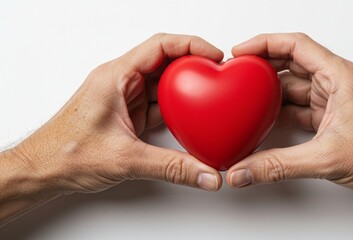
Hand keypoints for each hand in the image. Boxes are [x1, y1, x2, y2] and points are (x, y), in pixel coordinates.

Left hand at [1, 33, 224, 225]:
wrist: (43, 170)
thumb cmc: (65, 154)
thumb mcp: (125, 159)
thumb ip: (171, 167)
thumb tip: (205, 173)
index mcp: (116, 76)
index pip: (160, 46)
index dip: (192, 45)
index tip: (214, 56)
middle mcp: (121, 81)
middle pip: (164, 61)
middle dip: (193, 66)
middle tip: (218, 74)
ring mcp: (124, 97)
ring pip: (162, 84)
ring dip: (186, 89)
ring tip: (209, 95)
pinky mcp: (127, 113)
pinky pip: (158, 104)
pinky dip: (176, 109)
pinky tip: (190, 117)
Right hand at [226, 33, 352, 221]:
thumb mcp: (326, 158)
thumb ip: (278, 165)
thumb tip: (244, 170)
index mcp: (340, 76)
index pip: (296, 45)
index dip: (264, 43)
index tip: (241, 52)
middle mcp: (337, 81)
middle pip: (292, 62)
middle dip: (263, 66)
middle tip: (238, 72)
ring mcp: (334, 98)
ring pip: (295, 85)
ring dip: (271, 91)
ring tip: (246, 97)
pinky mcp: (332, 115)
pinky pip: (300, 105)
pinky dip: (281, 111)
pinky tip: (265, 119)